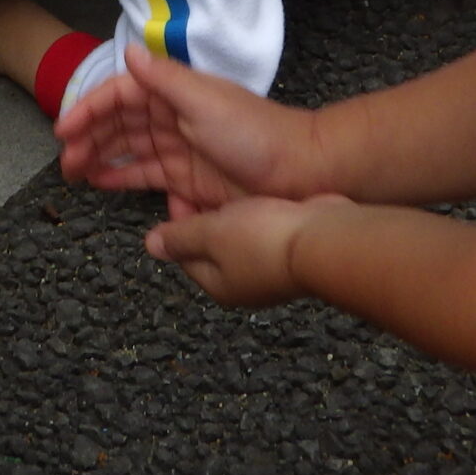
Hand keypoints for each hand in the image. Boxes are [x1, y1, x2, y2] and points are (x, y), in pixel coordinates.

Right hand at [54, 44, 322, 215]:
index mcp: (175, 94)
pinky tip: (104, 185)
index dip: (89, 108)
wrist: (303, 172)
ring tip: (75, 174)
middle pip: (120, 125)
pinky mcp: (189, 180)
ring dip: (100, 159)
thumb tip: (129, 51)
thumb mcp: (205, 101)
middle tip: (66, 162)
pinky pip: (148, 178)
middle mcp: (173, 119)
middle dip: (89, 138)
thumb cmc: (255, 134)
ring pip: (129, 151)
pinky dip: (124, 179)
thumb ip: (164, 78)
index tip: (64, 128)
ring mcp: (180, 150)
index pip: (120, 95)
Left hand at [145, 193, 356, 307]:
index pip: (183, 255)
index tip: (178, 195)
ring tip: (235, 192)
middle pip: (212, 249)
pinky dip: (260, 216)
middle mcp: (244, 284)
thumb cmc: (265, 240)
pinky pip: (267, 233)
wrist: (324, 239)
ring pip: (241, 239)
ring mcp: (271, 270)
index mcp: (217, 284)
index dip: (176, 224)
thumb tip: (151, 246)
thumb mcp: (210, 232)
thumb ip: (180, 237)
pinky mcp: (293, 253)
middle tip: (208, 191)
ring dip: (235, 217)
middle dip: (206, 221)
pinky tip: (264, 199)